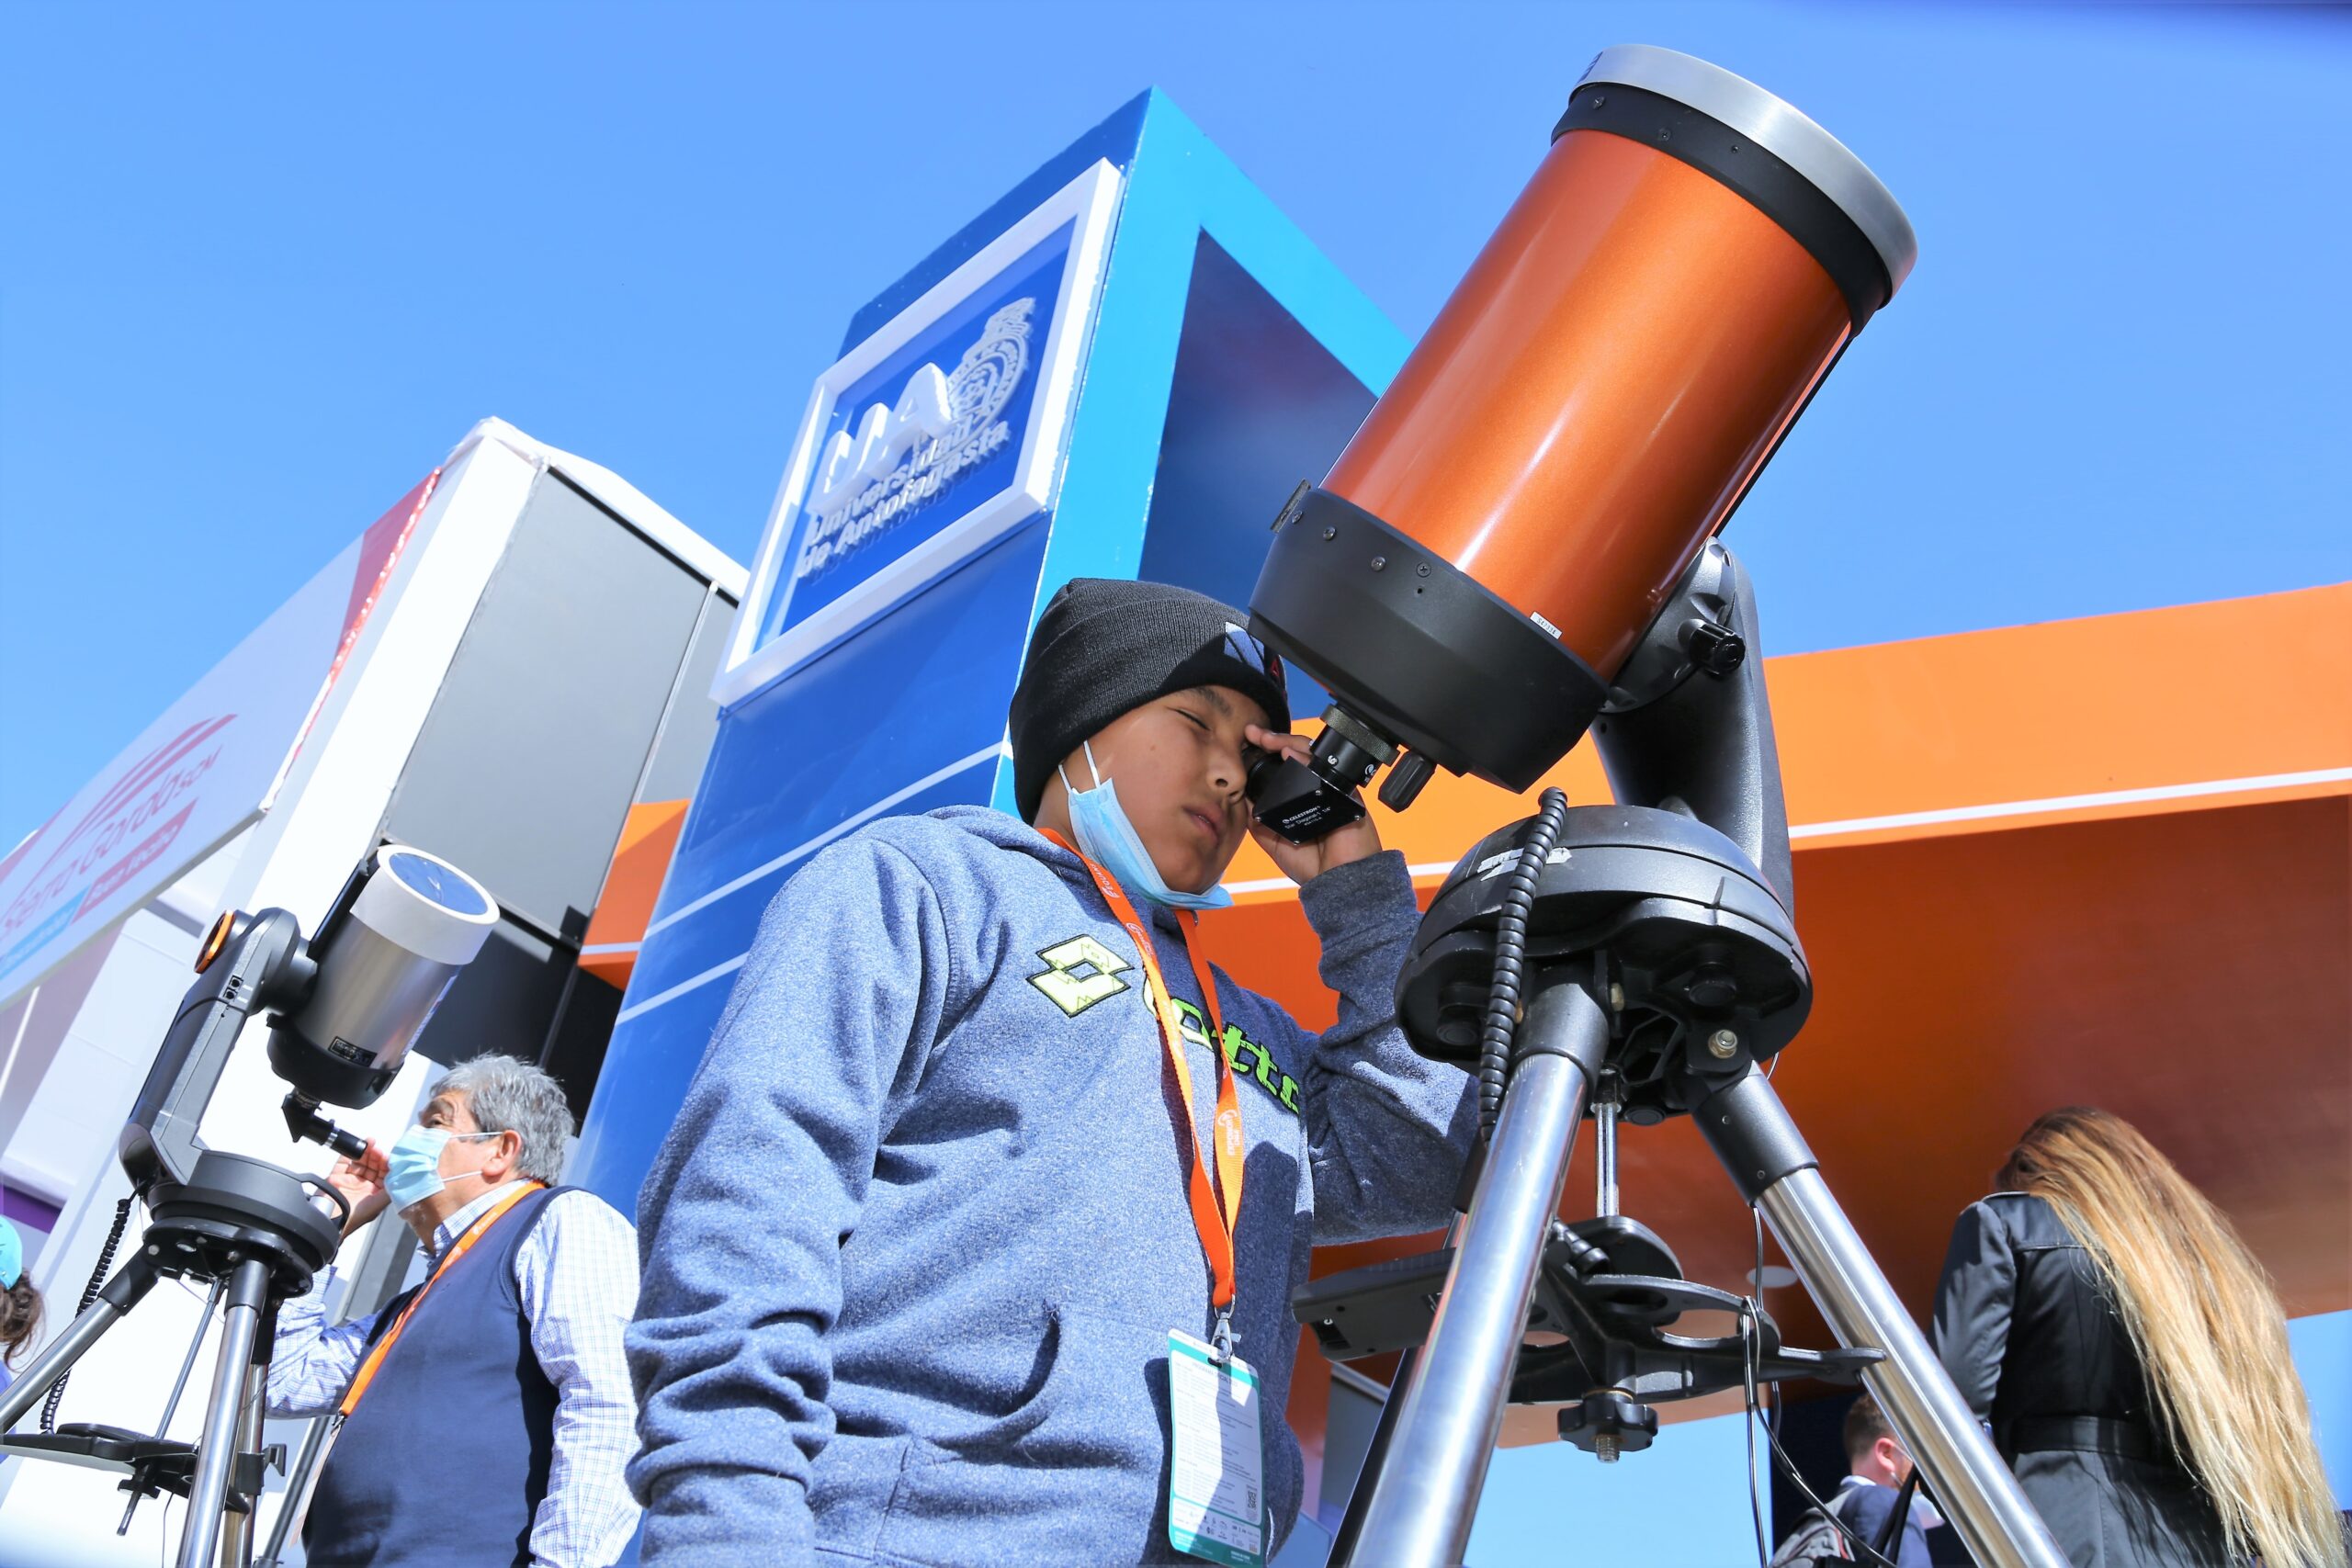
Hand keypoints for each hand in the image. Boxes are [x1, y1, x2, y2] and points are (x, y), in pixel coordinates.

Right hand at [326, 1142, 390, 1237]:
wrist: (331, 1216)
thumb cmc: (356, 1215)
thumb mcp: (380, 1202)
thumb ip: (393, 1187)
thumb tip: (404, 1176)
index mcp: (376, 1194)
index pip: (385, 1174)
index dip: (387, 1164)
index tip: (389, 1156)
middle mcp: (364, 1187)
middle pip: (373, 1166)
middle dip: (377, 1156)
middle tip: (378, 1149)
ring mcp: (351, 1181)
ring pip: (361, 1162)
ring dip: (366, 1152)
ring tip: (369, 1144)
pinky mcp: (337, 1177)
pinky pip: (344, 1161)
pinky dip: (350, 1152)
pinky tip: (358, 1147)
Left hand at [1244, 723, 1384, 884]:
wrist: (1335, 881)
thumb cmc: (1309, 864)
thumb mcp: (1271, 836)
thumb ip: (1258, 814)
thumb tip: (1241, 791)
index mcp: (1299, 796)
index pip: (1284, 765)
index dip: (1266, 752)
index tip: (1247, 742)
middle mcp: (1316, 787)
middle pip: (1298, 753)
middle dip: (1275, 739)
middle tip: (1254, 734)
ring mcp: (1331, 787)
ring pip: (1313, 754)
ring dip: (1289, 743)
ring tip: (1268, 741)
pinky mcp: (1345, 792)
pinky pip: (1328, 769)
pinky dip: (1308, 760)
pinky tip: (1291, 756)